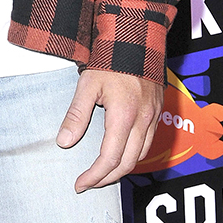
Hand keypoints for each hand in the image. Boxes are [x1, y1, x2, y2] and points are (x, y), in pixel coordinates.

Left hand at [56, 69, 162, 191]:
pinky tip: (120, 154)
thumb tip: (64, 142)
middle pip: (128, 164)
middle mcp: (143, 121)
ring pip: (141, 156)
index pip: (110, 159)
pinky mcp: (158, 112)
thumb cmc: (110, 60)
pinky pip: (148, 143)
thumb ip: (77, 115)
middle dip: (107, 178)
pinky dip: (133, 155)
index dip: (94, 176)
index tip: (80, 184)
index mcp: (124, 117)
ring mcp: (154, 118)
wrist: (137, 38)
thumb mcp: (87, 84)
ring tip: (101, 173)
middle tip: (88, 183)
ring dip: (121, 169)